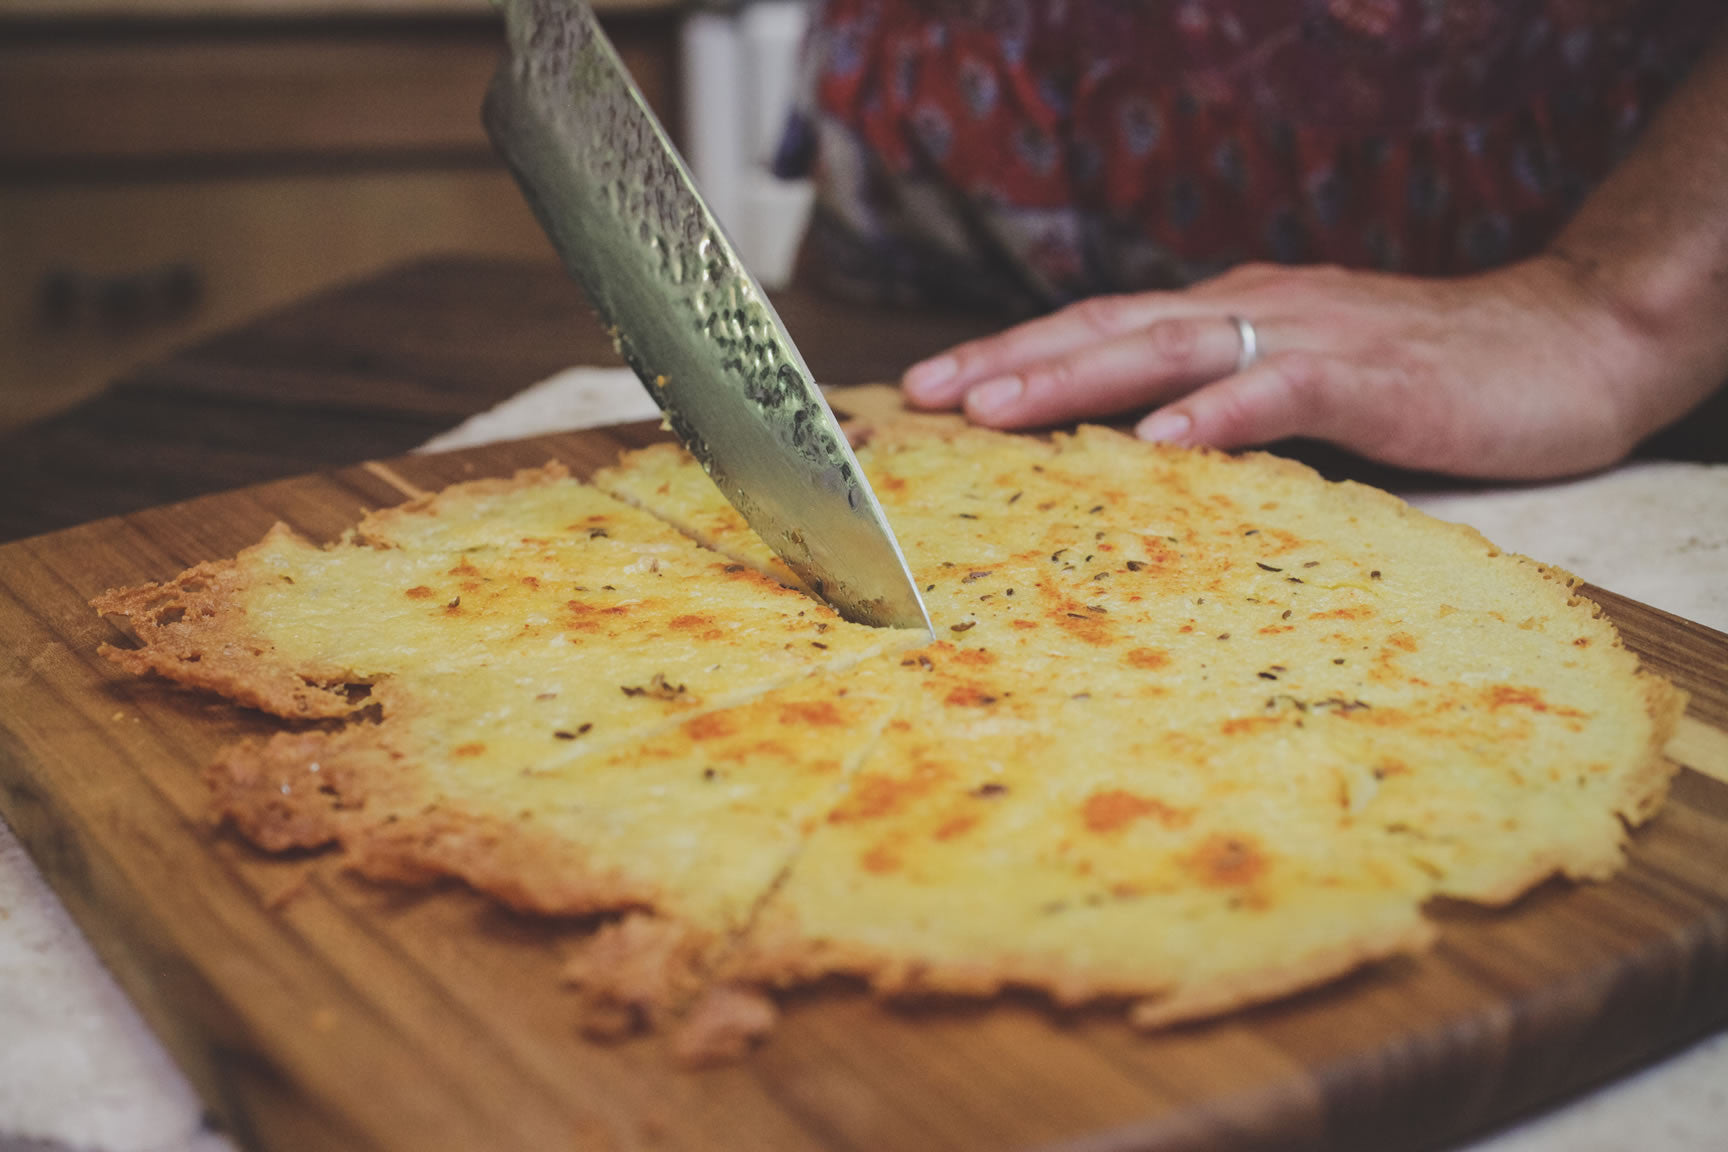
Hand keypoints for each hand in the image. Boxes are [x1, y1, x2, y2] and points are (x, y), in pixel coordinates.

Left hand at [899, 256, 1680, 479]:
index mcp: (1231, 312)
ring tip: (994, 408)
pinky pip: (1279, 390)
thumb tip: (1135, 450)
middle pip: (1107, 326)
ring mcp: (1307, 335)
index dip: (1015, 352)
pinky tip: (1158, 441)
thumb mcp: (1301, 379)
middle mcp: (1252, 309)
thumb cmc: (1425, 376)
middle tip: (925, 394)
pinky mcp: (1368, 376)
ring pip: (1168, 347)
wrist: (1563, 344)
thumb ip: (1224, 401)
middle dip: (1009, 360)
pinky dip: (1214, 413)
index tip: (934, 387)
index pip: (1102, 326)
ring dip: (1074, 376)